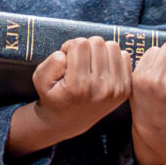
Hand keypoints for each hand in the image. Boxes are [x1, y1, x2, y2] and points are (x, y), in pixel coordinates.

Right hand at [6, 35, 130, 159]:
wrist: (68, 121)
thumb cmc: (53, 95)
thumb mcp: (40, 79)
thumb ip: (52, 62)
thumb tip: (71, 51)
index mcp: (78, 85)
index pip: (80, 43)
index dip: (69, 46)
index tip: (66, 59)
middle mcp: (100, 88)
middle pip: (97, 42)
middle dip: (85, 47)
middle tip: (78, 61)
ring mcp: (116, 90)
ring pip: (112, 46)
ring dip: (100, 51)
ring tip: (90, 64)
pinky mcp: (125, 90)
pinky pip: (125, 56)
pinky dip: (113, 58)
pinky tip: (102, 68)